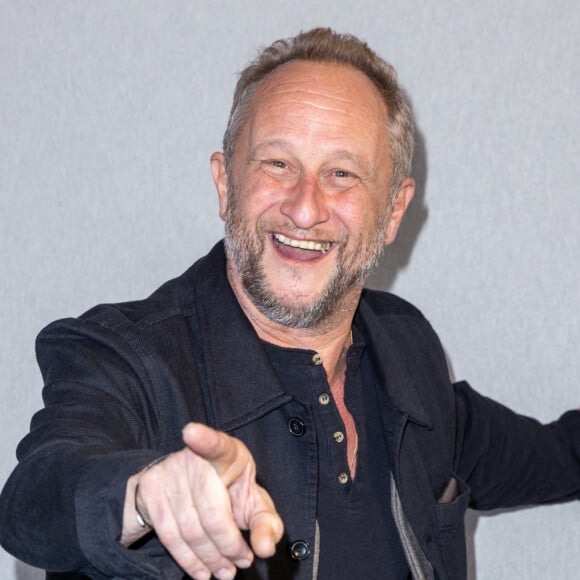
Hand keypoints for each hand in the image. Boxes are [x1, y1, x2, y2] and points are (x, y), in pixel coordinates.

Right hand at [121, 423, 283, 579]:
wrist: (190, 484)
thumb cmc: (230, 492)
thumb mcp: (254, 503)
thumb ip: (266, 523)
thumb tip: (265, 548)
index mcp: (226, 452)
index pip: (216, 444)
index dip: (203, 439)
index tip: (190, 432)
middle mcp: (194, 457)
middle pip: (211, 511)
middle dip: (228, 545)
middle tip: (239, 565)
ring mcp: (169, 472)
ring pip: (189, 529)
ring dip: (209, 558)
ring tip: (223, 572)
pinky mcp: (151, 488)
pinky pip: (169, 535)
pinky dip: (188, 560)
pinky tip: (201, 570)